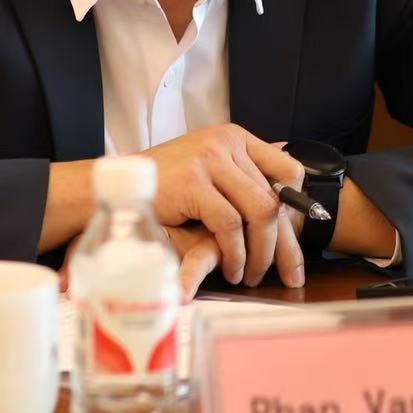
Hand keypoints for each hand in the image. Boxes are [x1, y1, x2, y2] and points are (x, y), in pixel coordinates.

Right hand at [143, 124, 304, 285]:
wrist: (116, 186)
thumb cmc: (163, 186)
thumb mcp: (207, 174)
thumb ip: (240, 180)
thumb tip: (288, 192)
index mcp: (234, 138)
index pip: (287, 168)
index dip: (296, 204)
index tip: (292, 235)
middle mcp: (226, 143)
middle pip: (275, 197)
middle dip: (285, 243)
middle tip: (290, 274)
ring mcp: (209, 159)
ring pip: (259, 211)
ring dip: (261, 252)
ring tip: (252, 274)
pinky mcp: (193, 181)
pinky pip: (230, 224)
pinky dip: (235, 253)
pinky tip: (232, 268)